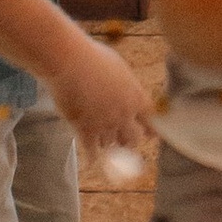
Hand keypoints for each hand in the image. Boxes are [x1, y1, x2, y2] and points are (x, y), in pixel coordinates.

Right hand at [52, 30, 152, 164]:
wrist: (70, 63)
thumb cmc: (93, 58)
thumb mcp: (119, 68)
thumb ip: (125, 85)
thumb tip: (127, 91)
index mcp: (136, 96)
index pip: (151, 119)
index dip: (151, 129)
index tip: (151, 135)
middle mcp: (124, 114)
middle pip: (133, 138)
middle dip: (130, 141)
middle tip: (126, 143)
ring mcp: (105, 125)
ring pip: (112, 145)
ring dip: (108, 145)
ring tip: (105, 146)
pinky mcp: (86, 131)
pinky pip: (91, 152)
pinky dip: (91, 158)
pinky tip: (90, 163)